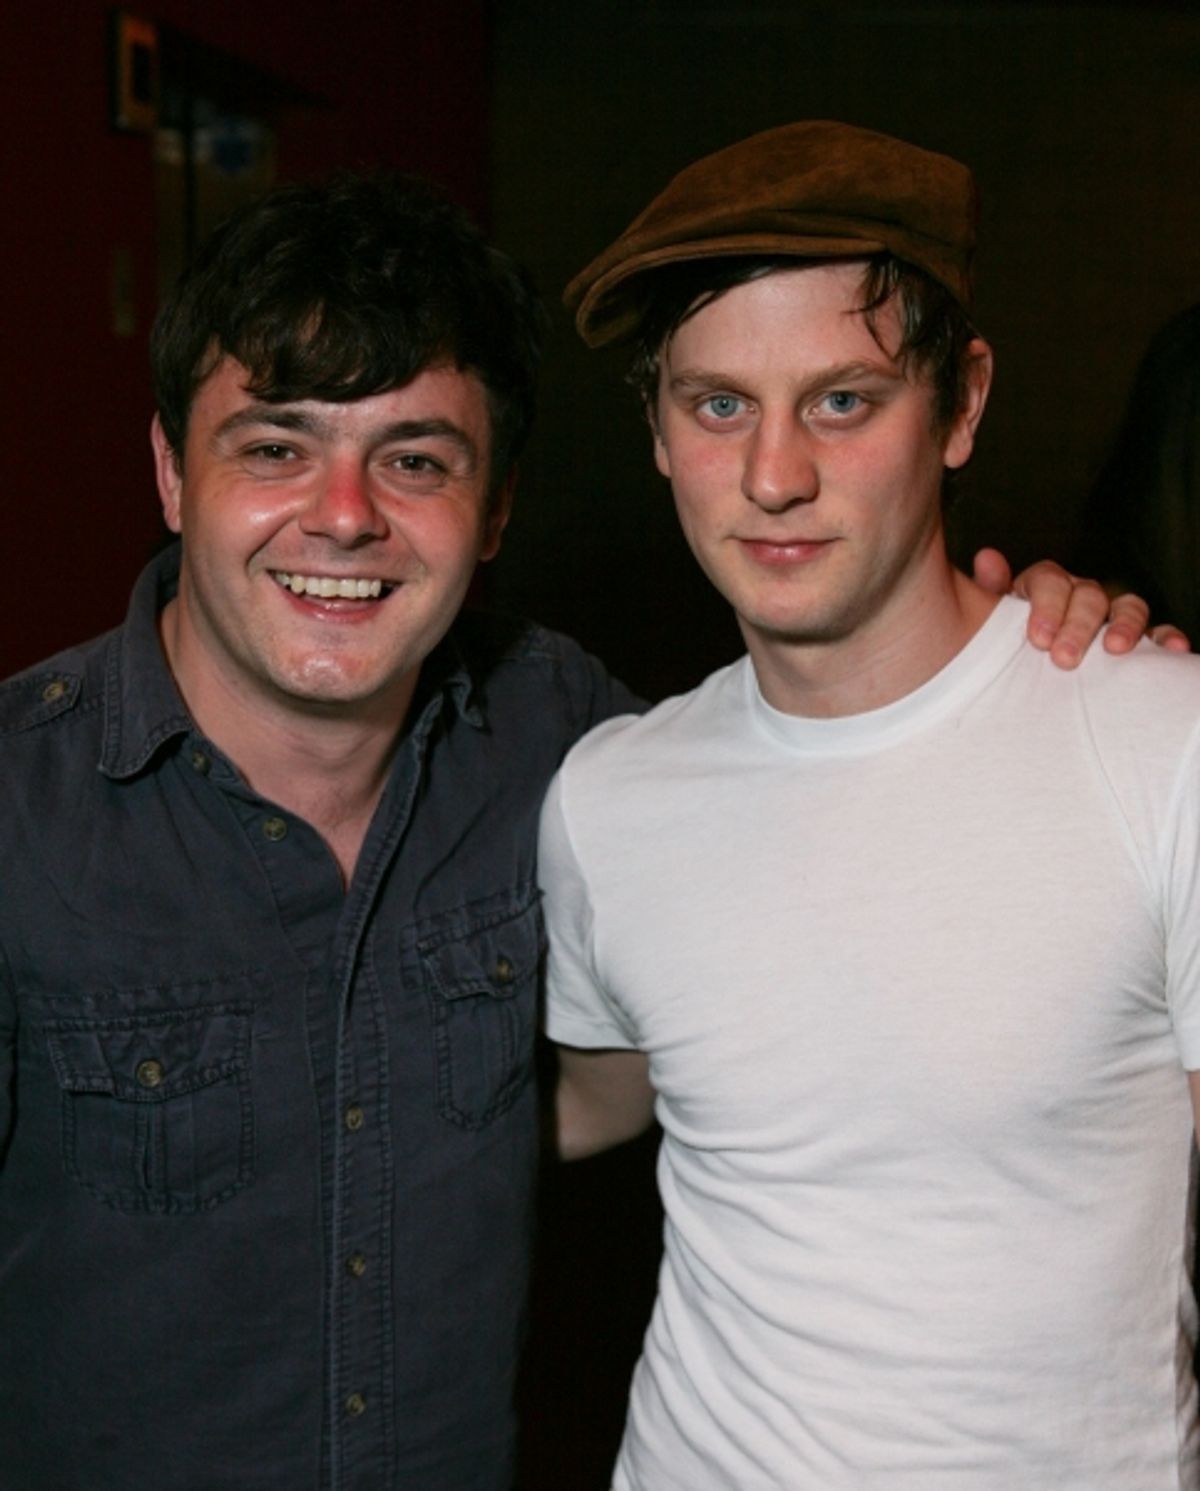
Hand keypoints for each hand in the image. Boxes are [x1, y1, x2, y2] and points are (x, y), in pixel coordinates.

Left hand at [972, 548, 1190, 668]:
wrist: (1018, 673)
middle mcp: (1079, 596)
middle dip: (1078, 626)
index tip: (1037, 639)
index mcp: (1043, 587)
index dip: (1045, 606)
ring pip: (1126, 606)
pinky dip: (1166, 637)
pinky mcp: (1135, 638)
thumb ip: (989, 591)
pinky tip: (1172, 650)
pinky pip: (1156, 632)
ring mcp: (1109, 615)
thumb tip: (987, 557)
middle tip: (1064, 658)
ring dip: (1125, 625)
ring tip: (1116, 649)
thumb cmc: (1002, 645)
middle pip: (1088, 595)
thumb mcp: (988, 620)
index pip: (1050, 580)